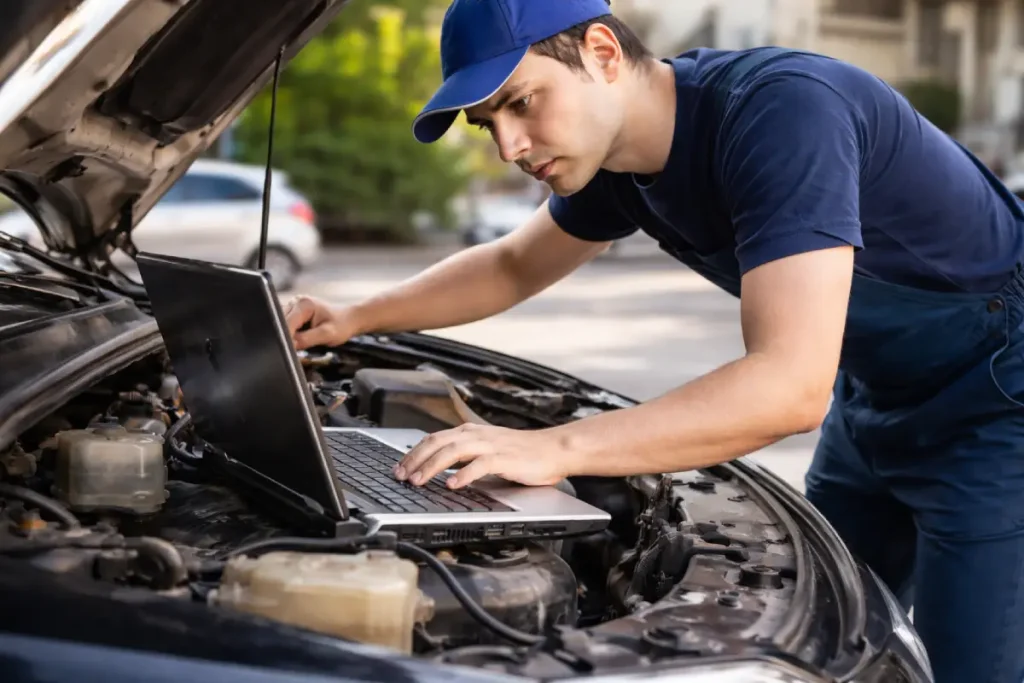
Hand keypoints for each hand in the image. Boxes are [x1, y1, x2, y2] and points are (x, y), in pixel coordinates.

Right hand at [284, 295, 362, 349]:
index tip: (292, 349)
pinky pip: (286, 325)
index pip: (286, 323)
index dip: (287, 338)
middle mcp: (296, 301)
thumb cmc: (342, 325)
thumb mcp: (327, 334)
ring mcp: (293, 306)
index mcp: (303, 304)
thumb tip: (291, 344)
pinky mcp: (293, 313)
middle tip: (299, 347)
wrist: (349, 319)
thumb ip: (307, 339)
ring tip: (303, 341)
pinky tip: (301, 338)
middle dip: (287, 337)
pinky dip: (291, 334)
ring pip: (281, 325)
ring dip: (288, 336)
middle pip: (281, 323)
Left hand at [394, 423, 574, 488]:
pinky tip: (452, 485)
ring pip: (453, 451)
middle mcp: (477, 435)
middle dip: (415, 459)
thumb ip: (465, 456)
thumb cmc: (522, 453)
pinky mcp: (504, 458)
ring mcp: (490, 445)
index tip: (398, 468)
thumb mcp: (487, 450)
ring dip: (432, 466)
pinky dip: (463, 474)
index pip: (434, 439)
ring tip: (418, 481)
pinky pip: (479, 464)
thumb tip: (439, 469)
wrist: (554, 449)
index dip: (413, 453)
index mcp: (470, 432)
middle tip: (400, 476)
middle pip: (437, 442)